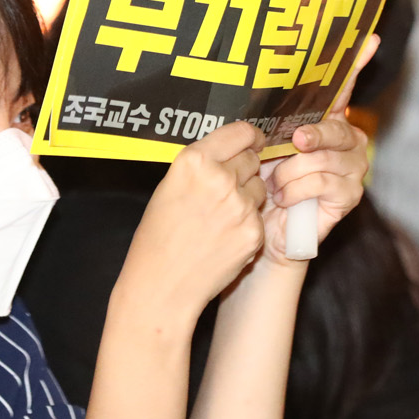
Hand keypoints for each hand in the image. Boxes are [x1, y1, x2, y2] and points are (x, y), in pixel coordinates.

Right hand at [121, 121, 266, 318]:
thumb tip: (230, 151)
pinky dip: (248, 223)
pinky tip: (226, 236)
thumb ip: (201, 165)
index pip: (240, 132)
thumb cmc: (158, 238)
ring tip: (221, 216)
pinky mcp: (253, 231)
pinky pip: (259, 215)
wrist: (162, 286)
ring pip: (259, 187)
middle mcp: (220, 178)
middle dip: (244, 169)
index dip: (250, 136)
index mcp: (194, 161)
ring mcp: (240, 206)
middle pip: (252, 159)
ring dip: (248, 195)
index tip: (253, 141)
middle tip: (225, 188)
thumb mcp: (169, 186)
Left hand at [259, 35, 376, 262]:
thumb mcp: (262, 146)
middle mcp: (347, 139)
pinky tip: (284, 199)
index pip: (344, 87)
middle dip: (312, 135)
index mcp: (327, 121)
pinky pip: (322, 181)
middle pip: (335, 126)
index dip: (357, 62)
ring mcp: (353, 167)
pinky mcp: (350, 194)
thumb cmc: (263, 183)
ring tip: (274, 186)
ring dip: (289, 172)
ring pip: (322, 156)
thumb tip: (256, 92)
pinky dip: (295, 190)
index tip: (369, 38)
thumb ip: (271, 122)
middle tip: (295, 142)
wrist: (265, 230)